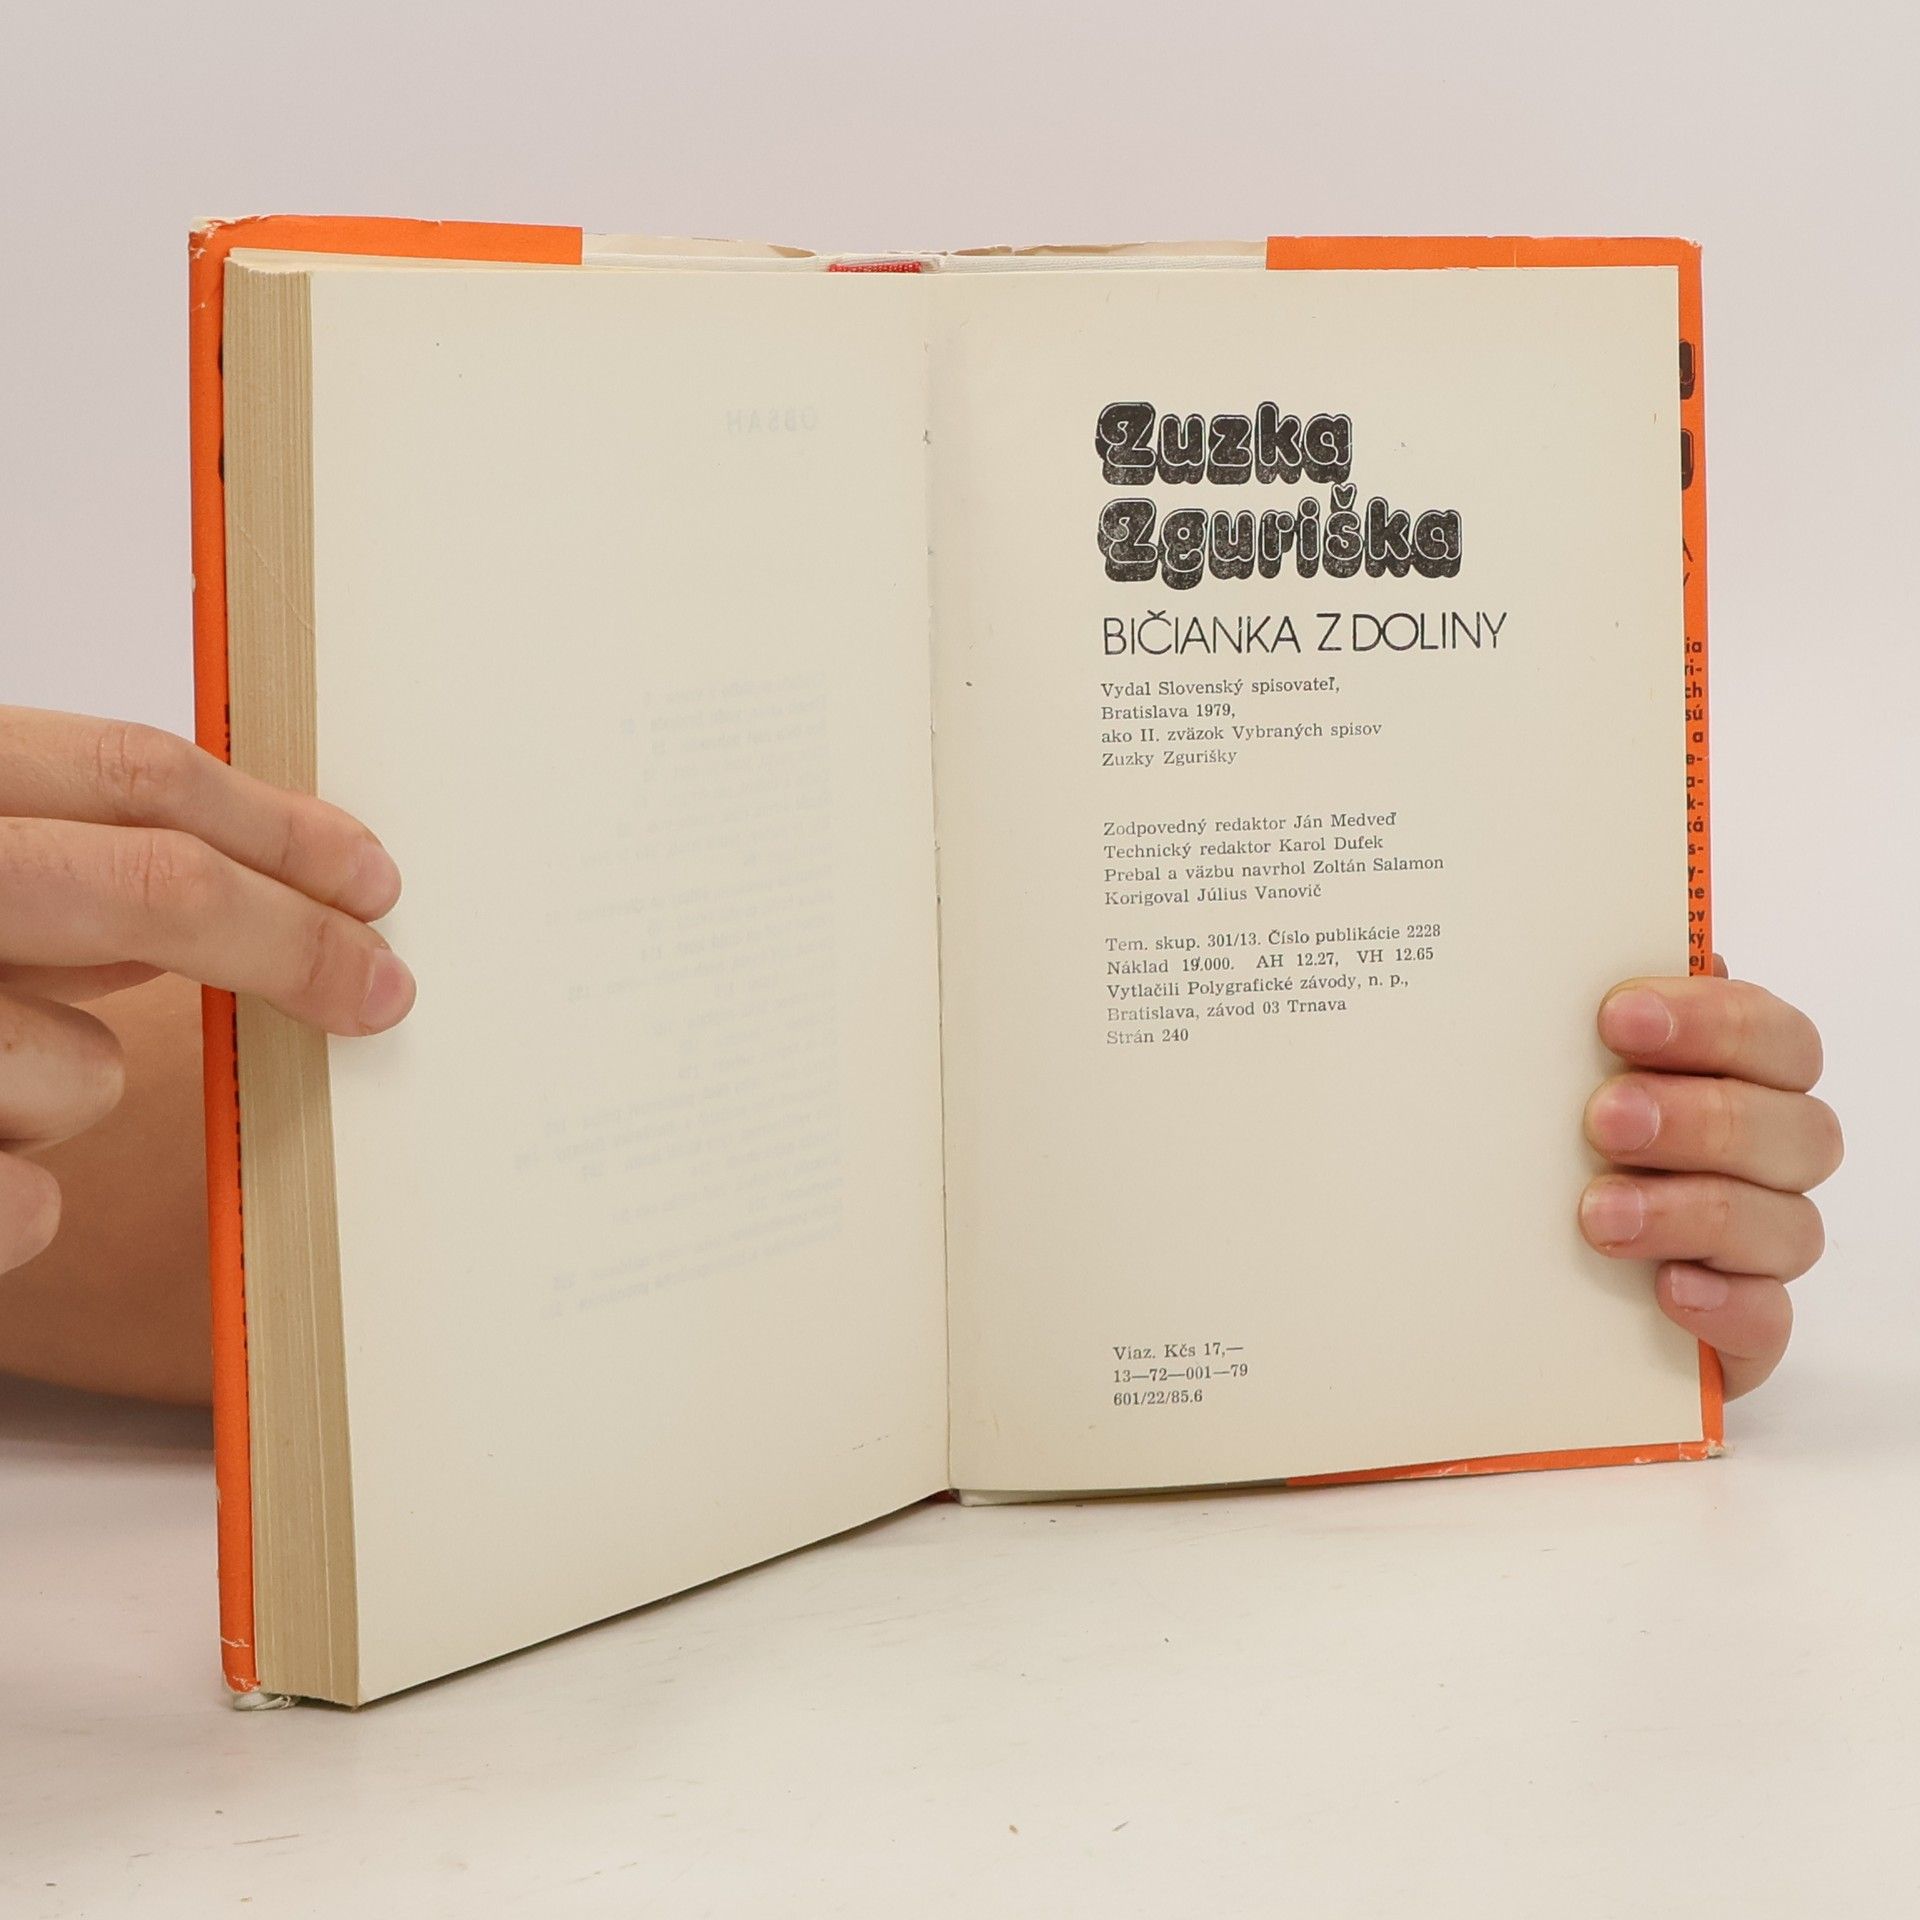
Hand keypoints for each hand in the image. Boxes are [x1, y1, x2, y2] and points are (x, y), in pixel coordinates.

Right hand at [0, 707, 413, 1282]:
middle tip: (381, 989)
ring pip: (80, 1067)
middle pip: (154, 888)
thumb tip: (227, 876)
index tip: (373, 881)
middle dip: (294, 944)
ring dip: (65, 1092)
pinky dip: (18, 1207)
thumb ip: (45, 862)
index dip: (279, 826)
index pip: (132, 776)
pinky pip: (25, 1207)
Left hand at [1579, 958, 1840, 1396]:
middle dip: (1701, 1117)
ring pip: (1787, 1226)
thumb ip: (1576, 1022)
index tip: (1617, 1016)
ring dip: (1694, 1211)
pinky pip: (1767, 1322)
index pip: (1773, 1035)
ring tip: (1598, 1213)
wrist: (1497, 1274)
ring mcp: (1758, 1249)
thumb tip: (1581, 961)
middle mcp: (1764, 1160)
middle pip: (1795, 1128)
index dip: (1712, 1020)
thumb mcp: (1542, 1075)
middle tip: (1604, 1118)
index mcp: (1734, 1079)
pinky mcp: (1740, 1330)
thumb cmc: (1542, 1145)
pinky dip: (1726, 1305)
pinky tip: (1668, 1289)